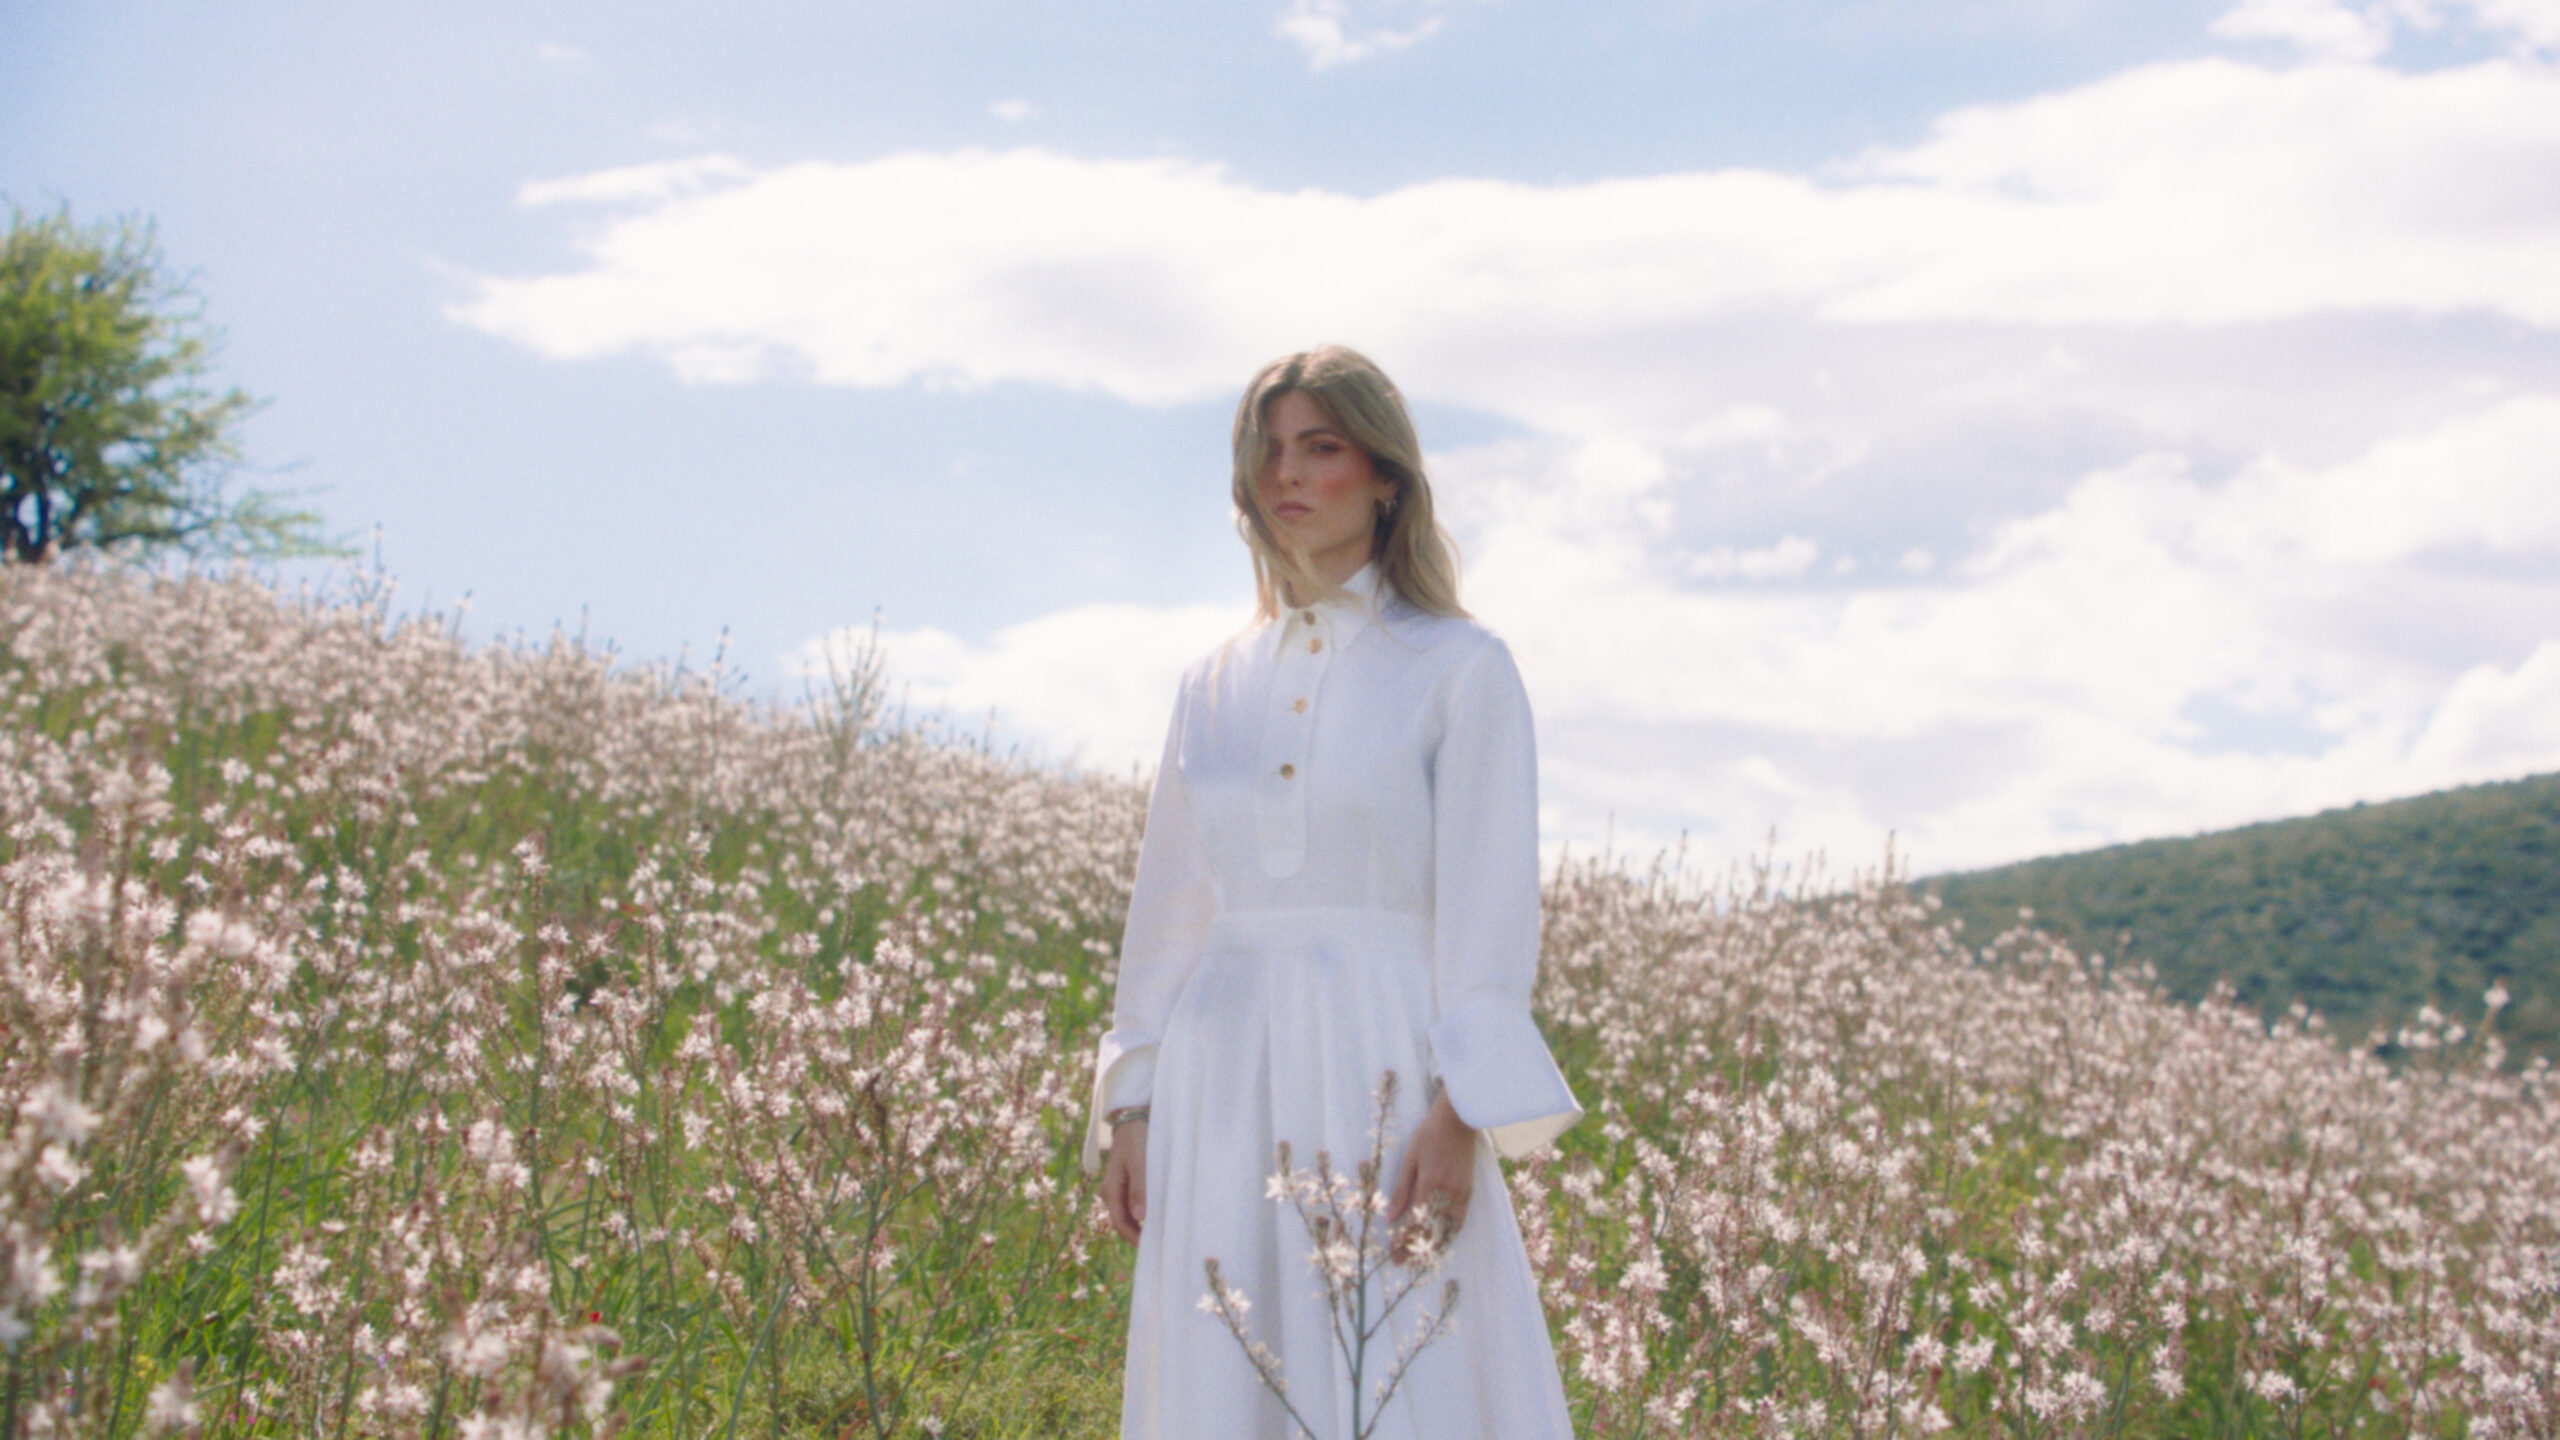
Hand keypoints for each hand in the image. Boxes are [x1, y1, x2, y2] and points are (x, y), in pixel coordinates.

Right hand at [1102, 1120, 1148, 1244]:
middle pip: (1122, 1220)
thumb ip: (1139, 1189)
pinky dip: (1142, 1212)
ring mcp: (1118, 1187)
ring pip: (1127, 1213)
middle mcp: (1111, 1191)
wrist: (1133, 1119)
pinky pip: (1132, 1203)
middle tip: (1156, 1243)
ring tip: (1158, 1232)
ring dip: (1139, 1224)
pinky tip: (1155, 1214)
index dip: (1132, 1237)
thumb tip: (1139, 1217)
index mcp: (1111, 1189)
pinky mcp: (1127, 1182)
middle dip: (1136, 1234)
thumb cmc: (1136, 1139)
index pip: (1119, 1222)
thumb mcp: (1139, 1162)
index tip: (1147, 1246)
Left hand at [1387, 1092, 1476, 1261]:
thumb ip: (1400, 1189)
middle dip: (1417, 1250)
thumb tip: (1390, 1217)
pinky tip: (1442, 1238)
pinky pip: (1460, 1219)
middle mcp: (1448, 1193)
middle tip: (1403, 1263)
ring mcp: (1462, 1193)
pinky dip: (1450, 1233)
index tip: (1394, 1255)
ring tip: (1421, 1258)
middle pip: (1432, 1231)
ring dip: (1434, 1246)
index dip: (1404, 1242)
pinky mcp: (1469, 1190)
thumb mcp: (1410, 1158)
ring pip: (1449, 1230)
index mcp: (1430, 1184)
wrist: (1459, 1120)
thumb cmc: (1430, 1134)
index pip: (1415, 1223)